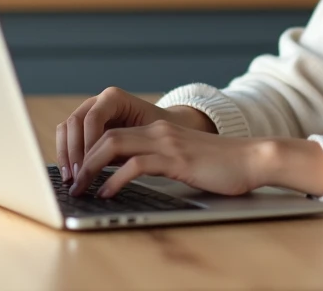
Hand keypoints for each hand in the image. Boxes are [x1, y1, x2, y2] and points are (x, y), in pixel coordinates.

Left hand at [55, 86, 216, 183]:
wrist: (252, 159)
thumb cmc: (220, 165)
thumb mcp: (182, 158)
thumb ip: (158, 160)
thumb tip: (127, 175)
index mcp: (157, 130)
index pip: (110, 131)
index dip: (87, 150)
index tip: (75, 172)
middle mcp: (158, 131)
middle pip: (104, 136)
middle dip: (81, 159)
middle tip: (69, 182)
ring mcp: (166, 143)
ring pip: (114, 145)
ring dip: (90, 168)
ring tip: (80, 188)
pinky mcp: (176, 159)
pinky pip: (136, 165)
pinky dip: (115, 180)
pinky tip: (107, 193)